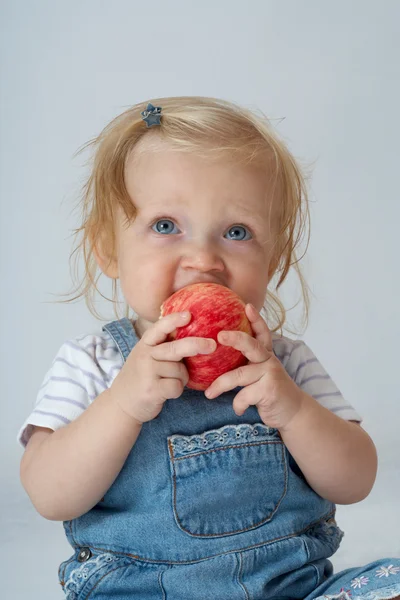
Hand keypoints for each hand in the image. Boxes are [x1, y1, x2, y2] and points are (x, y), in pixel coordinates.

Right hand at [110, 311, 216, 424]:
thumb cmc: (142, 377)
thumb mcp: (146, 356)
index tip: (189, 314)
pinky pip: (177, 386)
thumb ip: (163, 346)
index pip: (159, 328)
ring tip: (168, 381)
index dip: (174, 320)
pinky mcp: (151, 390)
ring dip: (182, 378)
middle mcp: (145, 355)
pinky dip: (177, 391)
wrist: (121, 403)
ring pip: (180, 371)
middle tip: (212, 345)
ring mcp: (147, 372)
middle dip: (196, 345)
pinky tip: (166, 392)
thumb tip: (195, 335)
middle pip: (175, 348)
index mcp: (145, 344)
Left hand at [204, 303, 303, 429]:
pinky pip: (244, 395)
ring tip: (208, 393)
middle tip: (219, 336)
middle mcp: (269, 360)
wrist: (292, 412)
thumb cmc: (268, 391)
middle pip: (251, 345)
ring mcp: (270, 374)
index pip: (262, 333)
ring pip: (238, 375)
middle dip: (235, 338)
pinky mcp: (270, 390)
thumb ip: (245, 363)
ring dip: (220, 385)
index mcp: (265, 354)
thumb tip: (216, 353)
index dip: (256, 319)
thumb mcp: (259, 374)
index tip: (247, 306)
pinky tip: (238, 410)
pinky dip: (238, 404)